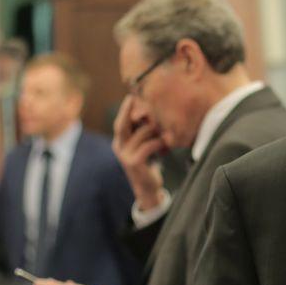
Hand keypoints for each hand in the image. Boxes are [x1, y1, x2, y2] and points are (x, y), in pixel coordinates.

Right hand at [112, 95, 169, 210]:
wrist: (148, 188)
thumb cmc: (148, 163)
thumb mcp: (143, 146)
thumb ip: (143, 132)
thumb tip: (150, 112)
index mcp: (119, 142)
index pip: (120, 122)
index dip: (125, 109)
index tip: (131, 96)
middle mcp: (119, 148)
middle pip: (122, 125)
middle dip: (129, 111)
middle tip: (137, 99)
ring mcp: (125, 156)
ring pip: (142, 134)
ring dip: (155, 131)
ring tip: (165, 132)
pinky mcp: (135, 163)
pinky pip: (149, 145)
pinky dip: (159, 142)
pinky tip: (166, 145)